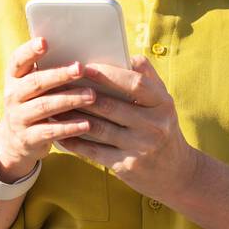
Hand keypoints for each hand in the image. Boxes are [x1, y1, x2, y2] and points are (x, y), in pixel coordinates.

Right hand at [0, 36, 98, 180]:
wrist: (14, 142)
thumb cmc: (32, 105)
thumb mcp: (31, 88)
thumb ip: (47, 72)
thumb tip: (80, 54)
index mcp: (14, 78)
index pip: (17, 60)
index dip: (29, 51)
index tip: (44, 41)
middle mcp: (12, 96)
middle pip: (34, 83)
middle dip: (58, 75)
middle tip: (80, 68)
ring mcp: (18, 118)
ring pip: (44, 106)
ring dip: (69, 100)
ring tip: (91, 95)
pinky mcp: (27, 138)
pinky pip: (49, 131)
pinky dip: (69, 127)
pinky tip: (86, 124)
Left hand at [54, 53, 201, 201]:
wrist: (176, 173)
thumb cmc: (162, 127)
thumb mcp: (163, 103)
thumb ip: (147, 78)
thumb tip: (127, 55)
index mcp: (162, 104)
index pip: (135, 84)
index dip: (109, 75)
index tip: (85, 66)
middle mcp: (154, 125)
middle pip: (110, 106)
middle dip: (80, 95)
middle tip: (57, 85)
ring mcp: (140, 147)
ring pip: (97, 128)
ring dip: (71, 117)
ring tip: (52, 106)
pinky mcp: (126, 166)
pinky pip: (93, 150)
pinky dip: (74, 141)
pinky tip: (59, 132)